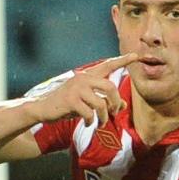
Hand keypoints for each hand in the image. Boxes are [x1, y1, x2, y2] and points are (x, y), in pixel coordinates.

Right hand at [23, 53, 137, 125]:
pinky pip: (90, 113)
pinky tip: (88, 123)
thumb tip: (123, 106)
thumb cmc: (65, 105)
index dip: (122, 61)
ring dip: (104, 117)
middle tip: (114, 113)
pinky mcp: (71, 100)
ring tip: (101, 124)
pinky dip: (91, 121)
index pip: (107, 65)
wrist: (42, 109)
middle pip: (110, 87)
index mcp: (87, 76)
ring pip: (101, 103)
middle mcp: (83, 79)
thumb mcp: (86, 101)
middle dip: (115, 102)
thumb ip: (103, 100)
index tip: (136, 56)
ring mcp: (76, 89)